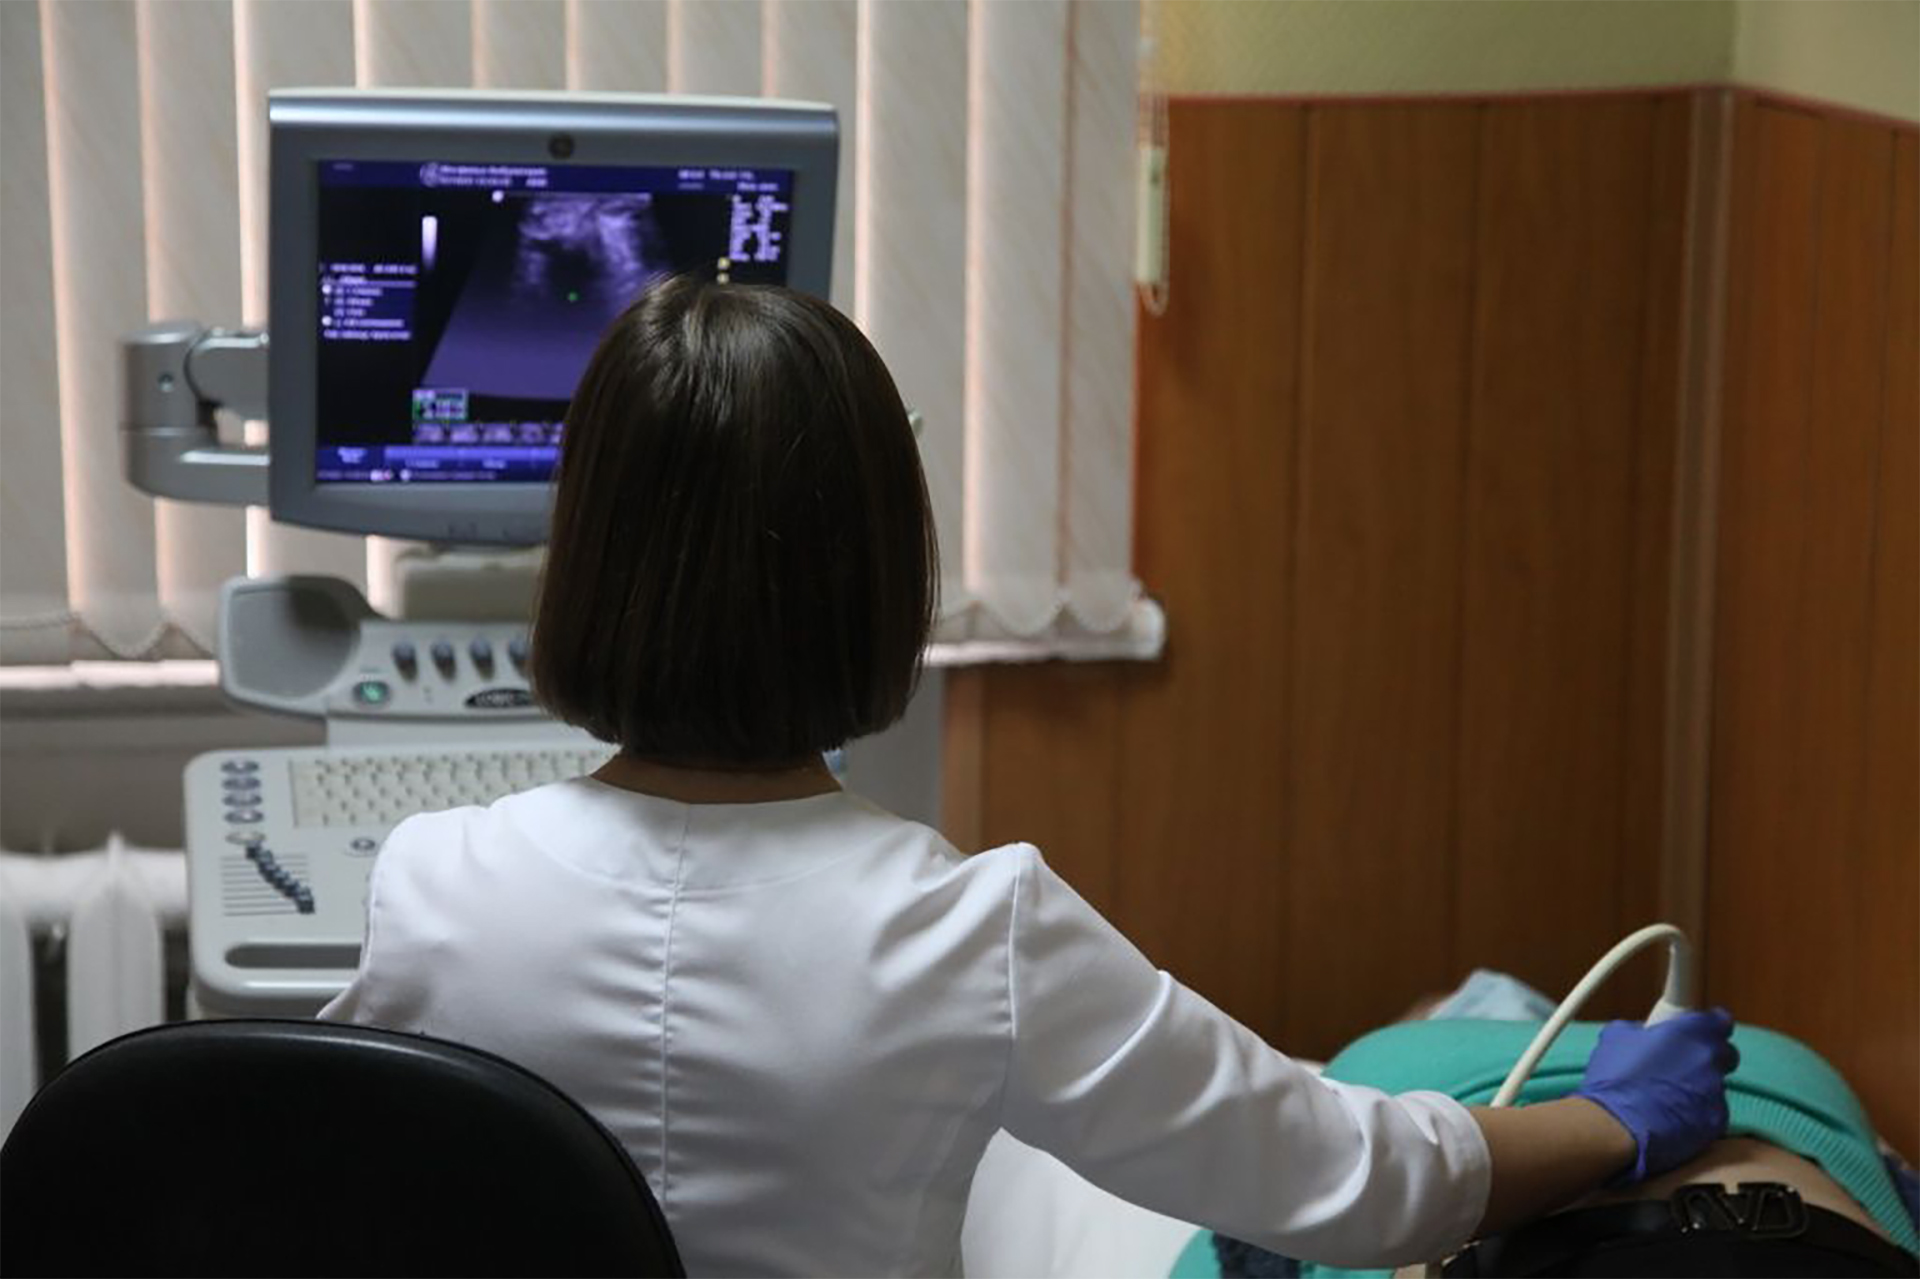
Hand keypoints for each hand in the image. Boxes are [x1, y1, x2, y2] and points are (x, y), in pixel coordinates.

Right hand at [1571, 1008, 1738, 1182]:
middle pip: (1725, 1054)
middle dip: (1709, 1056)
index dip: (1710, 1024)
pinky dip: (1697, 1113)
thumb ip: (1640, 1029)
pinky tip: (1673, 1117)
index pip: (1720, 1020)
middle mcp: (1711, 1060)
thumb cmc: (1615, 1077)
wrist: (1617, 1125)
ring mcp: (1717, 1093)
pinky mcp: (1716, 1122)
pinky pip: (1711, 1112)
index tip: (1699, 1029)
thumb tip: (1643, 1032)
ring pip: (1716, 1085)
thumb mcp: (1616, 1037)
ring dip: (1699, 1087)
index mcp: (1691, 1033)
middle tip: (1683, 1063)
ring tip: (1670, 1096)